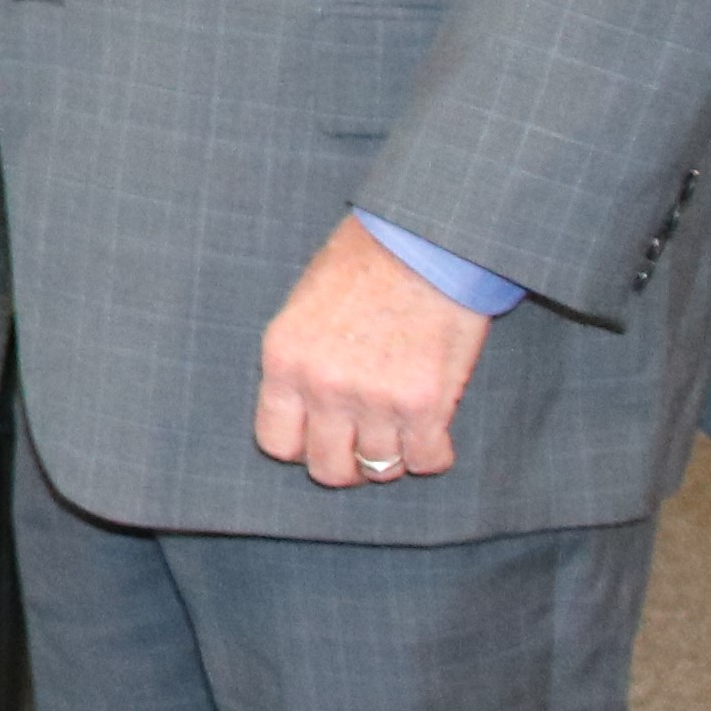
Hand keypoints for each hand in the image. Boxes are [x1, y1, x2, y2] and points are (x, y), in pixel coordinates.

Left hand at [254, 215, 493, 489]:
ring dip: (393, 454)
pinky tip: (432, 430)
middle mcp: (324, 386)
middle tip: (365, 440)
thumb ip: (299, 363)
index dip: (303, 445)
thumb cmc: (364, 264)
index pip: (277, 443)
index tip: (322, 435)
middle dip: (348, 461)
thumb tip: (303, 413)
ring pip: (379, 469)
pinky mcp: (425, 403)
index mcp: (284, 360)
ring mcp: (374, 399)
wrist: (423, 240)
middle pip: (329, 469)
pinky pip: (427, 460)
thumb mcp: (304, 307)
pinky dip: (432, 453)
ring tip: (402, 426)